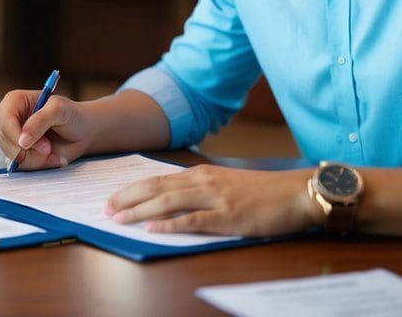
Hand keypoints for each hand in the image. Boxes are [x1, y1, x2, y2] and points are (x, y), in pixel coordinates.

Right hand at [0, 89, 93, 170]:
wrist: (83, 133)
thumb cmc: (72, 115)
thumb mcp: (59, 110)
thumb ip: (40, 121)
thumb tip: (22, 141)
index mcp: (15, 101)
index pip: (3, 117)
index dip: (13, 133)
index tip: (28, 144)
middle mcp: (10, 119)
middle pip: (1, 137)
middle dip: (25, 148)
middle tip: (48, 149)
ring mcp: (14, 138)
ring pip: (10, 154)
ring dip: (34, 159)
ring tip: (52, 153)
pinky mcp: (20, 154)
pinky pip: (20, 165)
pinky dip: (38, 165)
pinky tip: (52, 159)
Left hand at [104, 165, 320, 236]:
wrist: (295, 192)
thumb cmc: (263, 192)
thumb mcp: (226, 183)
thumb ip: (200, 189)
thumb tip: (172, 199)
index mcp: (201, 173)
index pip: (157, 179)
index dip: (132, 189)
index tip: (112, 198)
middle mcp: (204, 181)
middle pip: (156, 188)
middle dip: (128, 198)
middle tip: (105, 208)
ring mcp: (215, 198)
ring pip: (168, 202)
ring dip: (140, 211)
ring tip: (119, 218)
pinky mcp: (227, 216)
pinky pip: (193, 220)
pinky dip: (170, 224)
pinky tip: (153, 229)